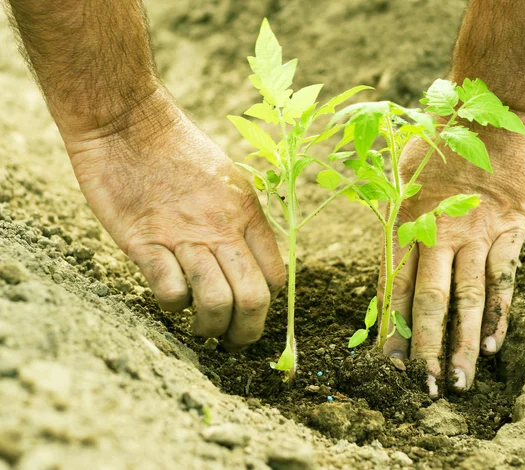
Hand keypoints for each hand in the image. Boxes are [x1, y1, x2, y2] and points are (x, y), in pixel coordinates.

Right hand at [62, 91, 285, 349]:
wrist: (130, 124)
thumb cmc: (179, 152)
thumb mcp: (229, 180)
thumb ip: (243, 221)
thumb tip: (251, 259)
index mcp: (247, 215)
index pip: (275, 277)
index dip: (267, 303)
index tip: (250, 309)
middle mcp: (222, 230)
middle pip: (253, 299)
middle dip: (248, 332)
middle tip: (233, 340)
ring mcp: (185, 238)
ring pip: (216, 303)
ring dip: (211, 329)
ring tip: (202, 329)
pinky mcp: (146, 243)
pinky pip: (171, 292)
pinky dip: (173, 306)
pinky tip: (170, 297)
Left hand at [381, 119, 524, 395]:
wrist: (490, 107)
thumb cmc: (441, 140)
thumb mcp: (404, 173)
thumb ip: (397, 215)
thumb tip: (389, 255)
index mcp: (405, 223)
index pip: (395, 286)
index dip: (392, 326)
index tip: (390, 363)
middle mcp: (436, 234)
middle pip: (428, 301)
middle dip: (424, 346)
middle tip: (421, 386)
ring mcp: (473, 233)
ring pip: (465, 298)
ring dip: (460, 342)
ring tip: (455, 381)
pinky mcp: (508, 228)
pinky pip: (501, 277)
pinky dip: (496, 313)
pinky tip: (491, 344)